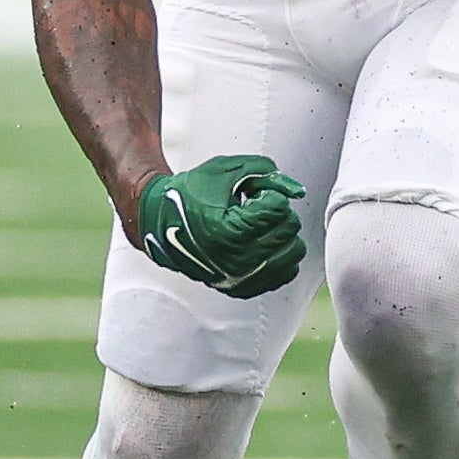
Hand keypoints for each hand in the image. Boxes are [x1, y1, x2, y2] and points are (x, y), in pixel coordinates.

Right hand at [134, 155, 305, 298]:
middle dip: (277, 212)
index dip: (269, 193)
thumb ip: (263, 172)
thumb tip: (295, 189)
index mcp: (226, 230)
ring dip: (282, 233)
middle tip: (255, 208)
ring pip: (293, 251)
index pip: (278, 208)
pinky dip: (281, 255)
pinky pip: (286, 273)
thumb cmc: (189, 196)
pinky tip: (264, 243)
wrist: (162, 223)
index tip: (253, 194)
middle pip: (288, 228)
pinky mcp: (244, 287)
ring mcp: (240, 277)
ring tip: (261, 226)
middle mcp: (233, 259)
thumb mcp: (222, 171)